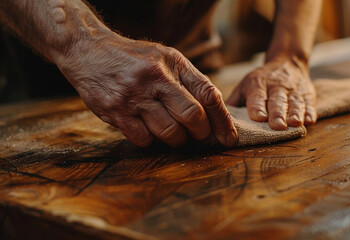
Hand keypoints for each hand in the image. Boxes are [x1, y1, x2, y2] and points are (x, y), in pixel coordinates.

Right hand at [56, 34, 237, 147]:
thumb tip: (214, 113)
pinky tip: (148, 129)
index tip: (228, 137)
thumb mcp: (166, 58)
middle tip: (199, 135)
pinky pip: (144, 139)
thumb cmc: (135, 58)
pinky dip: (151, 140)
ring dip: (178, 140)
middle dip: (201, 133)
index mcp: (173, 63)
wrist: (89, 51)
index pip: (208, 94)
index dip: (222, 120)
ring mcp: (134, 96)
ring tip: (174, 133)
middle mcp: (155, 79)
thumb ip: (189, 81)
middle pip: (192, 117)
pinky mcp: (115, 112)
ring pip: (170, 133)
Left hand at [226, 57, 316, 129]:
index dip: (258, 107)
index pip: (257, 97)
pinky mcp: (307, 94)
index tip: (258, 118)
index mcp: (257, 84)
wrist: (287, 62)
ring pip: (294, 103)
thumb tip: (218, 119)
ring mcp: (293, 90)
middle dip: (277, 114)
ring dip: (295, 114)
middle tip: (277, 126)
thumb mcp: (244, 86)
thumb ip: (234, 102)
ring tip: (295, 124)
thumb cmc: (260, 81)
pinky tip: (308, 121)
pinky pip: (309, 103)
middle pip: (277, 101)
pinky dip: (309, 112)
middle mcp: (276, 86)